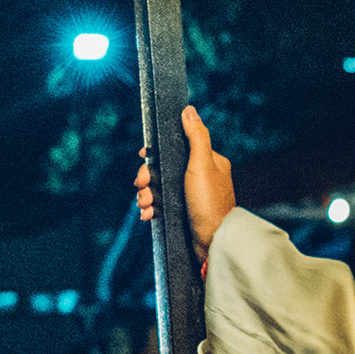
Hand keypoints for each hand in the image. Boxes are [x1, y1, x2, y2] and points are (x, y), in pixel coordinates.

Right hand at [133, 105, 237, 257]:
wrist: (213, 243)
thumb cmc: (210, 203)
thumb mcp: (202, 164)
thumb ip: (196, 136)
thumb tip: (189, 110)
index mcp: (207, 162)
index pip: (176, 147)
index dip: (157, 152)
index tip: (144, 157)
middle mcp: (199, 177)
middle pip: (163, 168)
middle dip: (147, 177)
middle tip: (141, 185)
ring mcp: (190, 196)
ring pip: (159, 188)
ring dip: (146, 194)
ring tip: (145, 204)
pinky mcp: (183, 212)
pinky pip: (160, 205)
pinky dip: (151, 208)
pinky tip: (148, 214)